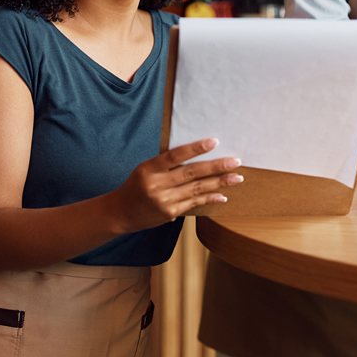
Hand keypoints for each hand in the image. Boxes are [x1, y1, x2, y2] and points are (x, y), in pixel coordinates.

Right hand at [110, 138, 242, 233]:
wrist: (120, 212)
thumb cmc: (135, 186)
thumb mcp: (145, 169)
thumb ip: (166, 164)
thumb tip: (196, 156)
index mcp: (149, 169)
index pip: (175, 156)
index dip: (195, 148)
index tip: (213, 142)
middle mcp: (156, 185)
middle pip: (191, 173)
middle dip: (216, 167)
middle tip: (235, 161)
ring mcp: (164, 201)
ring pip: (196, 189)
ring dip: (219, 183)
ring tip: (236, 177)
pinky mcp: (170, 214)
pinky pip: (194, 204)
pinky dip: (209, 198)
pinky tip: (222, 195)